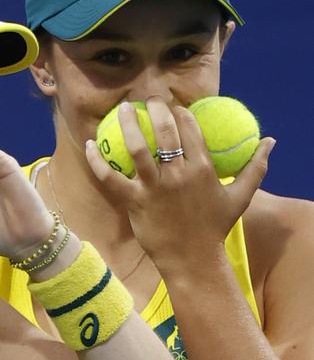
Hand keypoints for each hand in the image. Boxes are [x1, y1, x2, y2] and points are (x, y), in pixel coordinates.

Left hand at [85, 96, 275, 274]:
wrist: (193, 260)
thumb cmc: (214, 227)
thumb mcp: (239, 197)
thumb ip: (255, 167)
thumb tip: (269, 142)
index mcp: (202, 169)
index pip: (190, 129)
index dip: (180, 112)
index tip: (172, 106)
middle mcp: (178, 174)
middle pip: (165, 132)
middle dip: (156, 108)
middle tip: (147, 99)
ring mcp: (154, 188)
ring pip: (138, 148)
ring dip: (128, 124)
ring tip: (122, 108)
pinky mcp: (134, 201)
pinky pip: (110, 177)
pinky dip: (97, 159)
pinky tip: (90, 143)